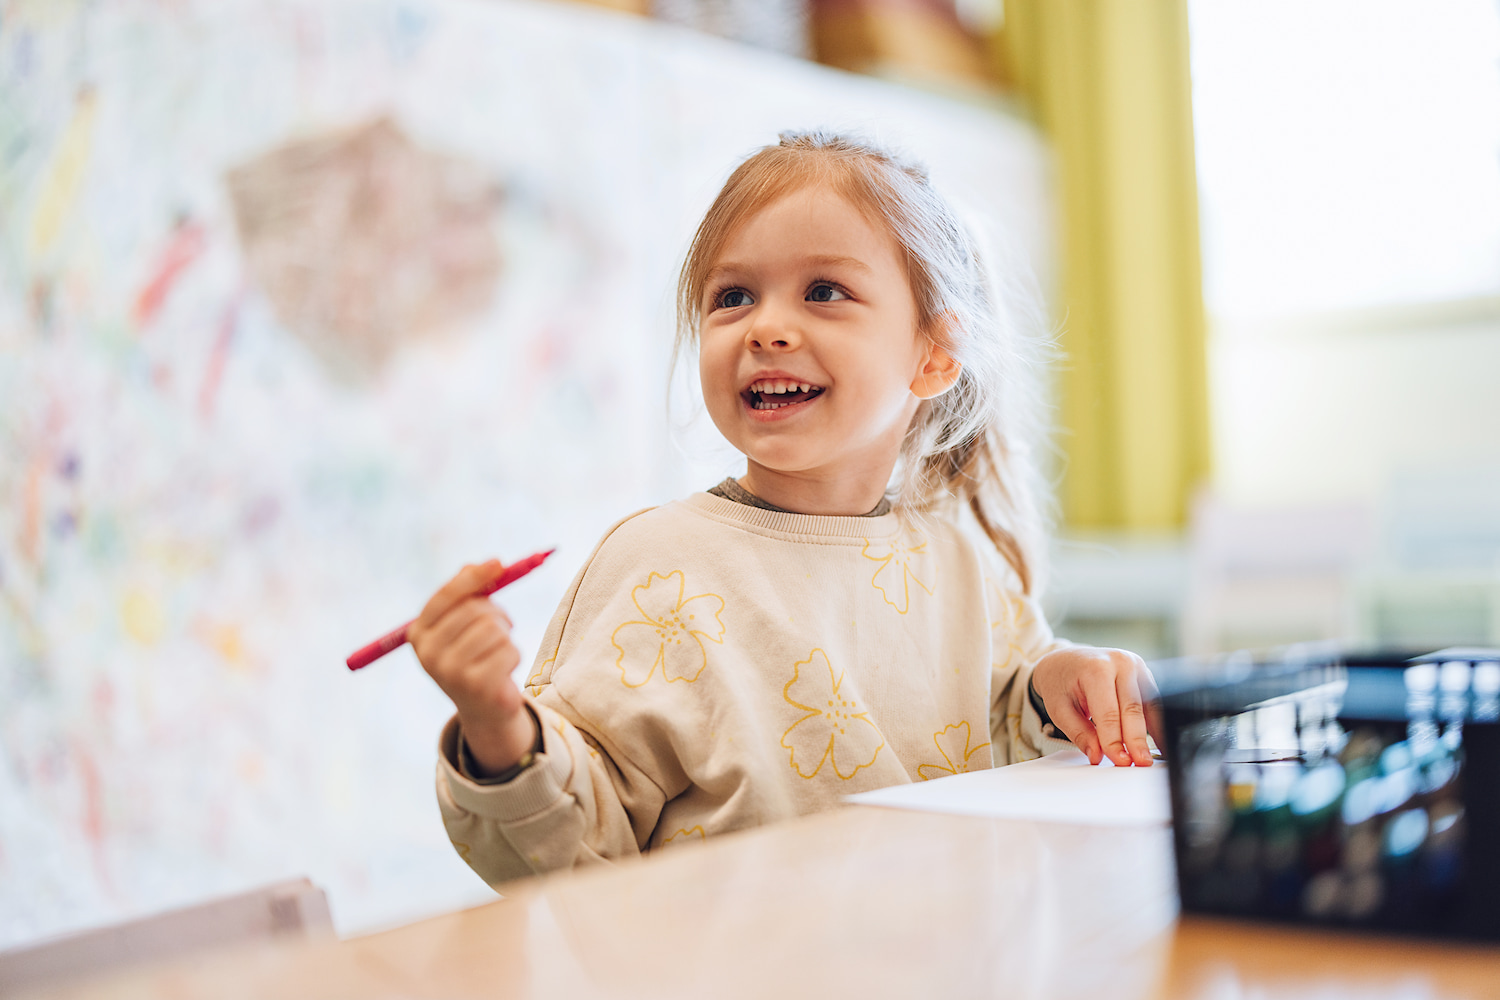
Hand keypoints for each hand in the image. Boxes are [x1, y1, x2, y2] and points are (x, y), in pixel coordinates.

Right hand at [407, 560, 536, 775]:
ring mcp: (451, 672)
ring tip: (498, 651)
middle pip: (475, 610)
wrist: (482, 707)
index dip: (474, 577)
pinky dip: (514, 655)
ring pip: (495, 629)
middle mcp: (429, 654)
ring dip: (506, 636)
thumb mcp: (463, 624)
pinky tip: (502, 670)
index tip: (499, 563)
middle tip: (502, 626)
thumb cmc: (474, 655)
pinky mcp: (477, 686)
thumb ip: (469, 593)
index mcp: (419, 634)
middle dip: (496, 613)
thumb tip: (487, 564)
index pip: (446, 596)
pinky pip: (509, 650)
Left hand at [1030, 646, 1162, 765]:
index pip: (1109, 712)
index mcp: (1096, 668)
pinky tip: (1158, 743)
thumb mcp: (1059, 708)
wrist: (1065, 660)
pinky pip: (1153, 702)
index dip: (1115, 740)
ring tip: (1150, 757)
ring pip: (1150, 705)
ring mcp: (1136, 666)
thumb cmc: (1060, 681)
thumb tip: (1098, 755)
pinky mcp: (1145, 674)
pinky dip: (1155, 724)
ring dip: (1152, 734)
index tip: (1120, 761)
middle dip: (1137, 740)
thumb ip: (1079, 733)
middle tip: (1140, 763)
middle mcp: (1121, 663)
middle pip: (1133, 708)